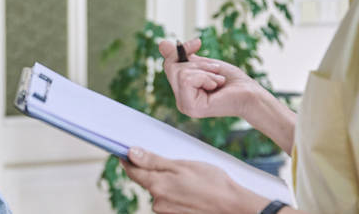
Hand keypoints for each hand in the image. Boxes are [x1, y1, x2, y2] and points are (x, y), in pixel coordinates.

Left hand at [122, 147, 268, 213]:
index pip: (132, 170)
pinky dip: (175, 193)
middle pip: (146, 181)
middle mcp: (158, 202)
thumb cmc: (212, 183)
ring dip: (167, 183)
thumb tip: (130, 152)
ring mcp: (166, 212)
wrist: (234, 206)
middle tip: (173, 163)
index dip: (127, 159)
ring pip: (159, 191)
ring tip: (188, 178)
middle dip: (154, 171)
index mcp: (157, 186)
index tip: (124, 150)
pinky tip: (190, 189)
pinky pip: (169, 201)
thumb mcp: (182, 165)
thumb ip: (153, 160)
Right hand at [160, 39, 262, 119]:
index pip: (169, 64)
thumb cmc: (231, 81)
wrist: (250, 94)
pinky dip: (205, 77)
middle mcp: (180, 100)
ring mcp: (184, 105)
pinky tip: (216, 87)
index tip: (198, 42)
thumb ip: (183, 57)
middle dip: (197, 63)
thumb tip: (161, 44)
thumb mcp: (203, 64)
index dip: (181, 50)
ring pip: (180, 72)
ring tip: (217, 80)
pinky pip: (187, 79)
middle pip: (172, 67)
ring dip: (204, 71)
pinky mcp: (190, 107)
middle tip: (215, 71)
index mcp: (182, 91)